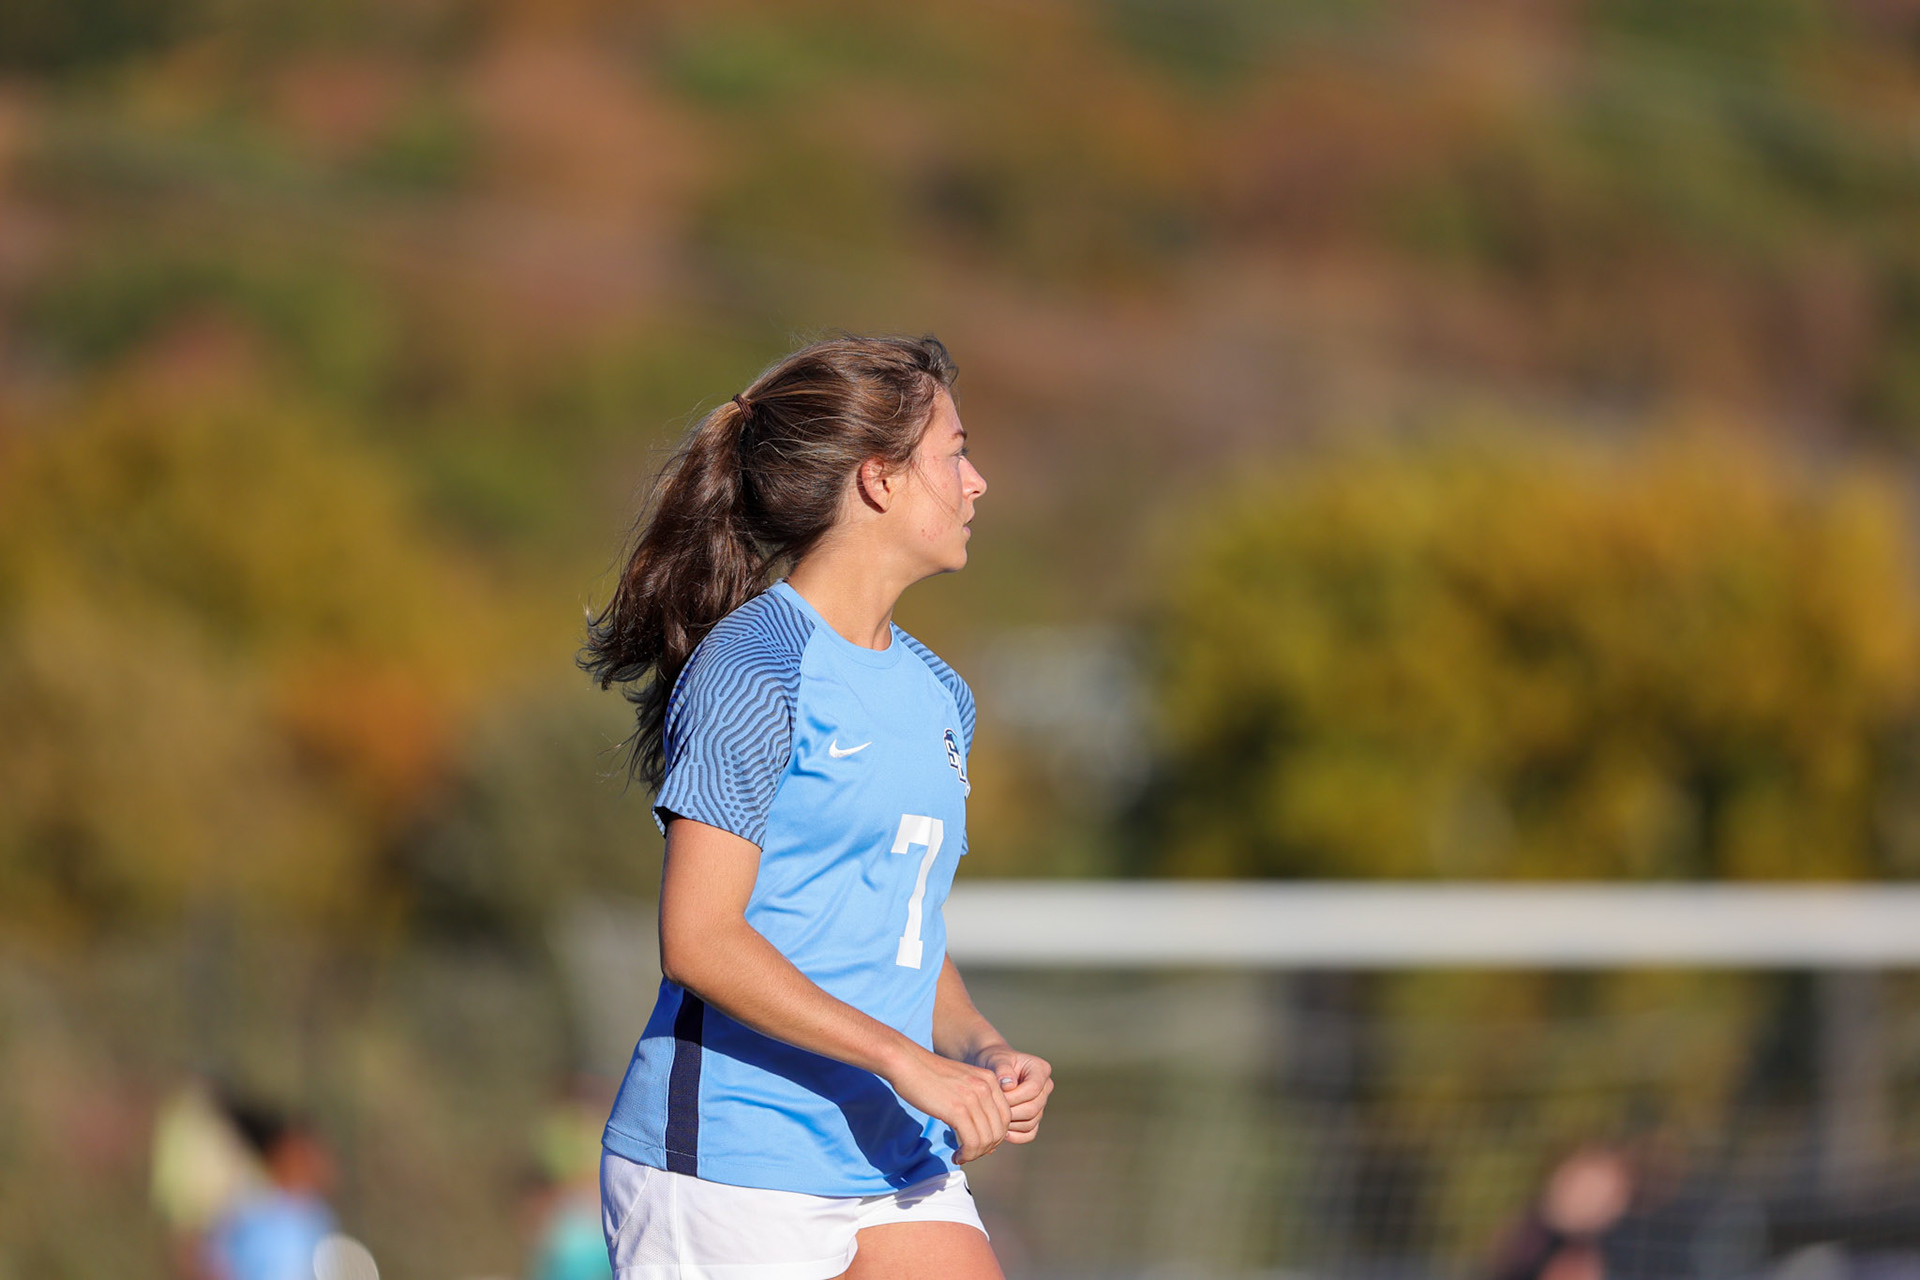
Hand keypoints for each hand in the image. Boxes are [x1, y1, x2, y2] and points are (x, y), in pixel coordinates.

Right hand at [886, 1048, 1011, 1163]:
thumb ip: (976, 1104)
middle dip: (986, 1147)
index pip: (1006, 1117)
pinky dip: (967, 1154)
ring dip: (975, 1154)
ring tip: (961, 1156)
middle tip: (969, 1153)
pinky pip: (972, 1142)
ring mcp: (973, 1098)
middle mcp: (986, 1087)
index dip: (995, 1136)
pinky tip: (956, 1155)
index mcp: (990, 1079)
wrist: (907, 1062)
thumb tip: (988, 1140)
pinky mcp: (957, 1110)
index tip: (978, 1144)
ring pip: (987, 1139)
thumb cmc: (928, 1076)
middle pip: (999, 1130)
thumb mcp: (961, 1084)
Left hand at [973, 1045, 1053, 1144]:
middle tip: (990, 1110)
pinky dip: (1015, 1136)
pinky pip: (1029, 1133)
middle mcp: (1046, 1087)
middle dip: (1010, 1111)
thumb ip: (1002, 1069)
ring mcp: (1042, 1104)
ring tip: (993, 1118)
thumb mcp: (996, 1059)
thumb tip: (1009, 1085)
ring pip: (1030, 1123)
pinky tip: (1000, 1131)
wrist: (990, 1068)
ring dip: (1010, 1124)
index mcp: (1041, 1069)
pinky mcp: (1035, 1117)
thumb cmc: (993, 1060)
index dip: (1013, 1096)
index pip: (1033, 1089)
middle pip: (1033, 1108)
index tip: (995, 1096)